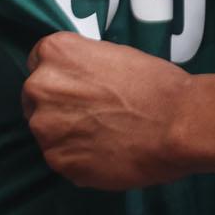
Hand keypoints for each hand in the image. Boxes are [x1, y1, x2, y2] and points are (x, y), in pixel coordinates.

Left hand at [22, 33, 191, 189]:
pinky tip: (107, 152)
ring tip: (106, 135)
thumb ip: (82, 65)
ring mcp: (47, 128)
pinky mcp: (59, 161)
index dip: (60, 78)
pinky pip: (63, 159)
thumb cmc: (157, 86)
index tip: (75, 88)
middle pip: (36, 100)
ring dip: (69, 135)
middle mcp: (41, 87)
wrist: (178, 124)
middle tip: (94, 115)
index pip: (38, 64)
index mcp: (55, 53)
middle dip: (59, 108)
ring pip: (48, 133)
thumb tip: (76, 80)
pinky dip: (80, 159)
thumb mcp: (114, 54)